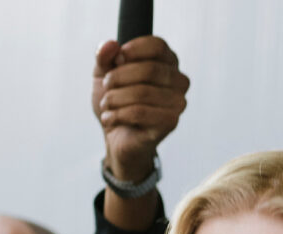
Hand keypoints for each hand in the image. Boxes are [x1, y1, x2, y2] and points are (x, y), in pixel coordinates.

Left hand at [93, 36, 188, 183]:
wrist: (117, 140)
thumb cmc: (117, 103)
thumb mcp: (103, 74)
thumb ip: (104, 56)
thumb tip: (111, 45)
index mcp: (168, 63)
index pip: (157, 46)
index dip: (134, 49)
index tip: (115, 60)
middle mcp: (179, 81)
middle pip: (150, 69)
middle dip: (119, 76)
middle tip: (106, 87)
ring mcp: (178, 104)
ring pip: (143, 93)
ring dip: (115, 98)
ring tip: (106, 105)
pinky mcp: (170, 123)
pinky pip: (141, 113)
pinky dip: (118, 115)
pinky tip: (109, 118)